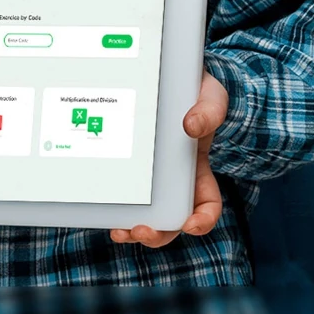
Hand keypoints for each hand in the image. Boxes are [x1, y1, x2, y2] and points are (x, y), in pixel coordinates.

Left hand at [109, 67, 228, 248]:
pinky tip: (102, 204)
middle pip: (170, 221)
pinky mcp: (129, 165)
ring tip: (119, 230)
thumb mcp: (210, 99)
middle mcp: (174, 181)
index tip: (191, 225)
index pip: (207, 205)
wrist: (171, 80)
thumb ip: (208, 112)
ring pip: (144, 214)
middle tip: (141, 230)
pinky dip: (114, 203)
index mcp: (198, 170)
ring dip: (132, 228)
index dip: (202, 221)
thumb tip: (190, 126)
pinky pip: (122, 191)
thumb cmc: (196, 95)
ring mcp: (150, 177)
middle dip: (157, 234)